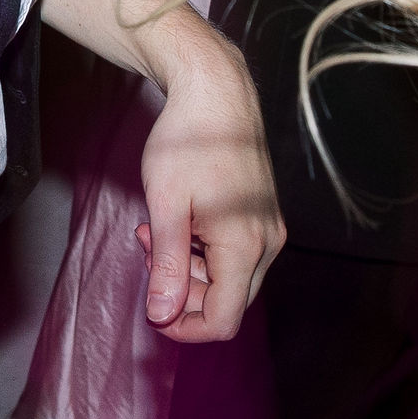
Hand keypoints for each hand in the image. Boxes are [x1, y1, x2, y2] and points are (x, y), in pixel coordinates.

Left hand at [132, 22, 282, 338]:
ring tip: (156, 229)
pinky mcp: (262, 216)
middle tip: (149, 248)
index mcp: (244, 247)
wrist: (215, 91)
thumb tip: (162, 316)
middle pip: (226, 302)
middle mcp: (267, 244)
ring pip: (228, 278)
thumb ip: (167, 265)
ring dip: (189, 267)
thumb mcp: (166, 205)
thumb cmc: (187, 141)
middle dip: (182, 290)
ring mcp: (268, 229)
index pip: (222, 321)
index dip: (184, 327)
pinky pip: (234, 254)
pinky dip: (202, 249)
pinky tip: (179, 220)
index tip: (151, 306)